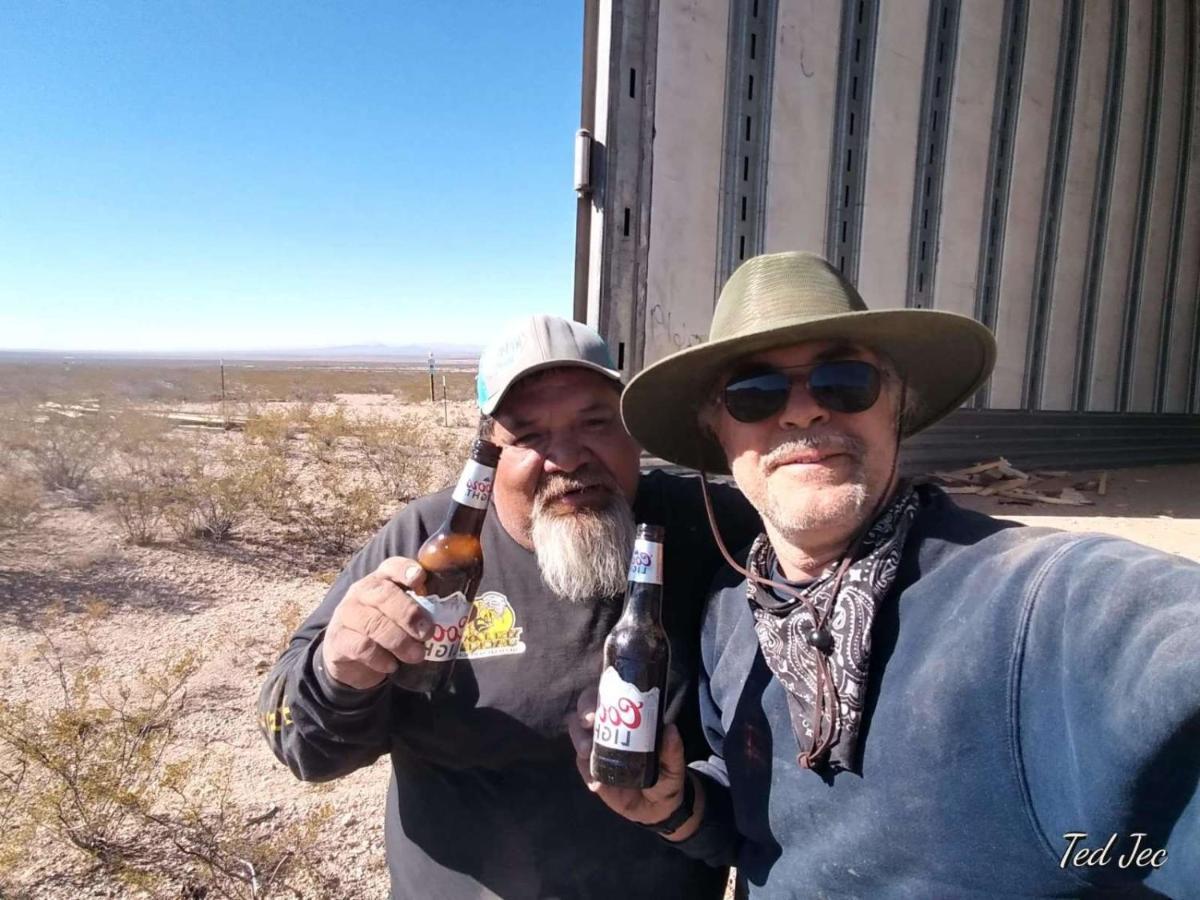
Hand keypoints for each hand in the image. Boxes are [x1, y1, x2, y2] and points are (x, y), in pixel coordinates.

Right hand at [320, 557, 433, 689]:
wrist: (350, 657)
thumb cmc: (388, 629)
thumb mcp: (406, 617)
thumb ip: (433, 612)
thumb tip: (468, 612)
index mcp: (382, 580)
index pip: (391, 566)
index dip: (405, 570)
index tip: (420, 579)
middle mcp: (362, 592)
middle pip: (383, 594)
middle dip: (409, 613)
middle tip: (427, 633)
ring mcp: (347, 614)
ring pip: (373, 623)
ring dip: (399, 641)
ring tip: (416, 655)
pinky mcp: (338, 639)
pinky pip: (361, 647)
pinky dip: (380, 658)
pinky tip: (391, 665)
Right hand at [567, 688, 701, 839]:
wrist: (658, 806)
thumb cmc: (666, 775)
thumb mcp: (674, 763)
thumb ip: (673, 749)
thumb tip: (670, 728)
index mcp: (624, 720)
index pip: (603, 698)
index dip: (594, 697)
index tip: (596, 704)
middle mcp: (605, 732)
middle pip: (583, 715)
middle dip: (582, 715)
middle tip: (589, 723)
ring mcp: (596, 752)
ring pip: (578, 737)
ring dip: (580, 741)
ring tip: (588, 751)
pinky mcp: (593, 774)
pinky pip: (583, 769)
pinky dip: (587, 772)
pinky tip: (596, 781)